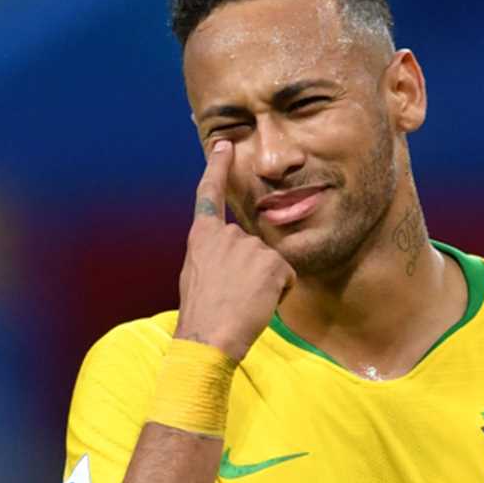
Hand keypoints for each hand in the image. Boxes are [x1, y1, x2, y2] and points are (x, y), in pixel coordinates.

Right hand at [174, 140, 295, 360]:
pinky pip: (285, 278)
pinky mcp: (272, 263)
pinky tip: (258, 305)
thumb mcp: (198, 275)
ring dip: (264, 284)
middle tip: (232, 296)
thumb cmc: (202, 315)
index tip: (223, 145)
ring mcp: (250, 247)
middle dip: (251, 271)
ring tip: (242, 303)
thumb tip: (231, 258)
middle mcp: (226, 235)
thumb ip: (215, 256)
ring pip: (270, 264)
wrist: (207, 338)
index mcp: (202, 237)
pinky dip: (278, 293)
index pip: (209, 194)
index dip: (217, 168)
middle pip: (252, 246)